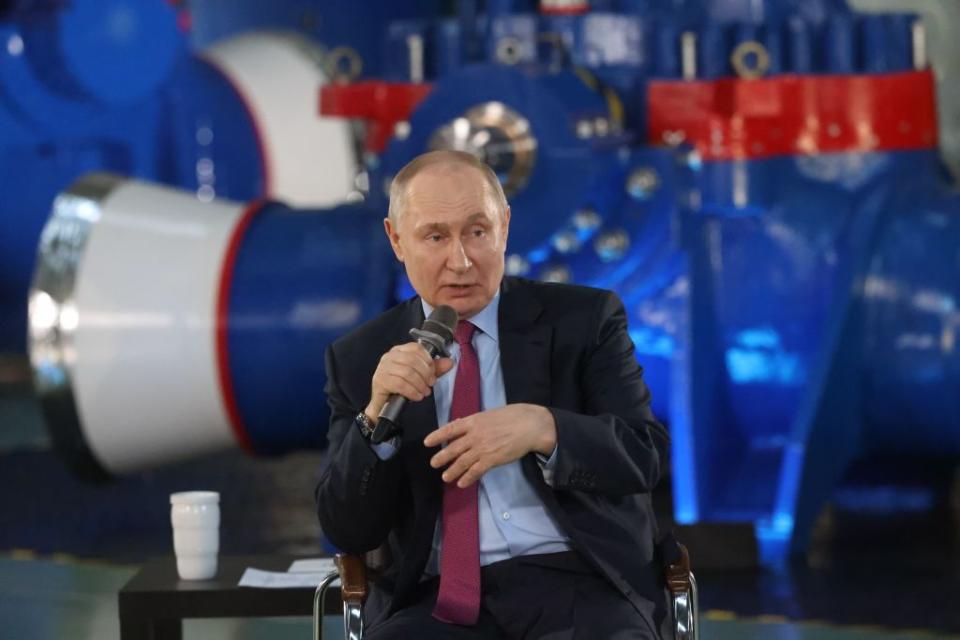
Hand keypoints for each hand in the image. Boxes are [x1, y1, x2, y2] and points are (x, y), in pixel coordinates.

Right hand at [365, 343, 453, 421]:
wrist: (385, 404)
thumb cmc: (402, 387)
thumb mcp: (421, 376)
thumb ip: (435, 369)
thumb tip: (450, 362)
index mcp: (399, 351)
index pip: (416, 348)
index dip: (428, 360)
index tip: (433, 372)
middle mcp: (389, 356)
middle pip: (412, 360)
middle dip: (425, 374)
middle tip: (430, 384)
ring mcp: (382, 368)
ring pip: (407, 372)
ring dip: (420, 384)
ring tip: (425, 392)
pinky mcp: (380, 381)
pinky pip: (400, 384)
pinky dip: (412, 391)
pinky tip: (417, 396)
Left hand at [423, 404, 556, 487]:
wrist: (529, 425)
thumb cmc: (511, 417)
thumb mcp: (488, 415)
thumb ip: (474, 422)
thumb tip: (460, 424)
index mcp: (473, 421)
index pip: (450, 429)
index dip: (437, 436)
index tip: (427, 442)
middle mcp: (474, 435)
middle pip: (453, 448)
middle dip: (442, 457)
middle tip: (433, 463)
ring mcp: (482, 448)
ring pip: (462, 462)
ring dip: (452, 470)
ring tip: (445, 477)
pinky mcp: (492, 459)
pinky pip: (476, 471)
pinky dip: (467, 478)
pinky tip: (462, 483)